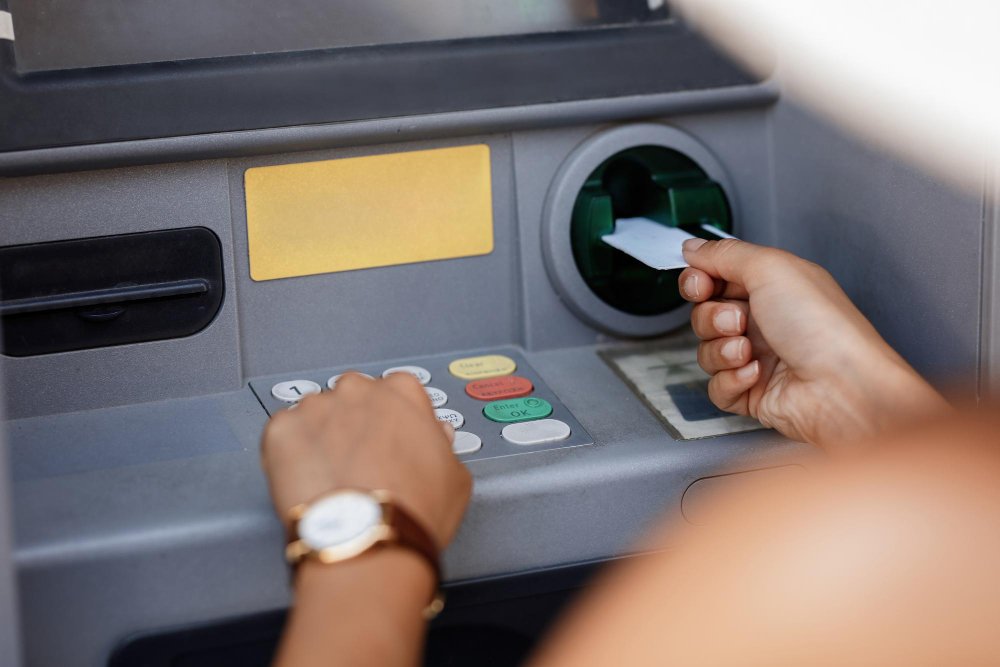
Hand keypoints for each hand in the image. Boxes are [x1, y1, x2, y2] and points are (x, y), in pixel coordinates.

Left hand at [262, 374, 471, 666]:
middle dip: (354, 424)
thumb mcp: (455, 476)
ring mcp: (315, 408)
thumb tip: (434, 437)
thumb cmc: (413, 510)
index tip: (391, 442)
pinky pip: (282, 433)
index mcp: (402, 391)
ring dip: (320, 437)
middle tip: (359, 462)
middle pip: (353, 397)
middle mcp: (357, 390)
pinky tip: (305, 480)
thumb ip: (441, 443)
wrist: (366, 539)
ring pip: (315, 415)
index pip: (397, 391)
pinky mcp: (280, 430)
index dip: (394, 421)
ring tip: (330, 478)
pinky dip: (288, 453)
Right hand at [678, 238, 947, 448]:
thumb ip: (724, 253)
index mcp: (771, 287)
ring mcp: (757, 359)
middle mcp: (763, 321)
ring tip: (749, 351)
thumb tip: (692, 246)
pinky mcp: (752, 394)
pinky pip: (716, 387)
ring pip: (706, 353)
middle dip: (713, 318)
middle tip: (738, 320)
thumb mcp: (771, 268)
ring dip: (722, 350)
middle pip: (704, 315)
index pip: (715, 279)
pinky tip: (755, 375)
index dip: (699, 281)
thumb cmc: (823, 328)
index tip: (700, 284)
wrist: (844, 388)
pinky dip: (730, 381)